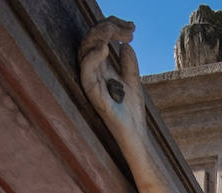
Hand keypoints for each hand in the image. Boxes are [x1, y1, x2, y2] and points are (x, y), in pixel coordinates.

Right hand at [79, 19, 145, 139]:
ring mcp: (92, 84)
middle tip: (125, 28)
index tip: (131, 28)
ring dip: (98, 38)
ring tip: (112, 33)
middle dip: (105, 28)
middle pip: (90, 42)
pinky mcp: (93, 95)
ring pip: (84, 52)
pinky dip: (92, 58)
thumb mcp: (133, 81)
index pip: (100, 40)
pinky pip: (85, 73)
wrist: (136, 135)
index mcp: (102, 68)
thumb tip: (124, 44)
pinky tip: (104, 49)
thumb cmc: (131, 112)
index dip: (112, 28)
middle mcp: (94, 74)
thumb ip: (128, 63)